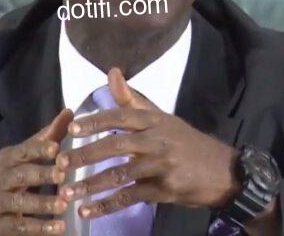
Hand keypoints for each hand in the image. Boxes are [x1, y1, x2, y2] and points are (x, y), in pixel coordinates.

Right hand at [0, 109, 73, 235]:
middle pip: (20, 175)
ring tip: (64, 205)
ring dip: (42, 203)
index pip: (22, 151)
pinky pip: (19, 227)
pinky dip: (39, 228)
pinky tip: (58, 229)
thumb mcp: (16, 159)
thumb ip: (43, 139)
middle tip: (62, 175)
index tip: (56, 147)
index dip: (38, 149)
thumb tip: (69, 113)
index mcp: (7, 160)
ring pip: (19, 202)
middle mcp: (0, 179)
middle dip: (41, 174)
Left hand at [55, 68, 240, 218]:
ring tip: (68, 193)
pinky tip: (88, 211)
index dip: (95, 122)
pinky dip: (107, 205)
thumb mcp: (162, 118)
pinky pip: (131, 197)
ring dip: (92, 184)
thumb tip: (111, 72)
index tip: (71, 129)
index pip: (121, 117)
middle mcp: (158, 140)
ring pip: (121, 174)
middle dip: (86, 155)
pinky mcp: (165, 190)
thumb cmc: (186, 142)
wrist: (222, 171)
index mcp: (155, 120)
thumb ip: (132, 100)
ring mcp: (162, 166)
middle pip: (117, 146)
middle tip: (60, 164)